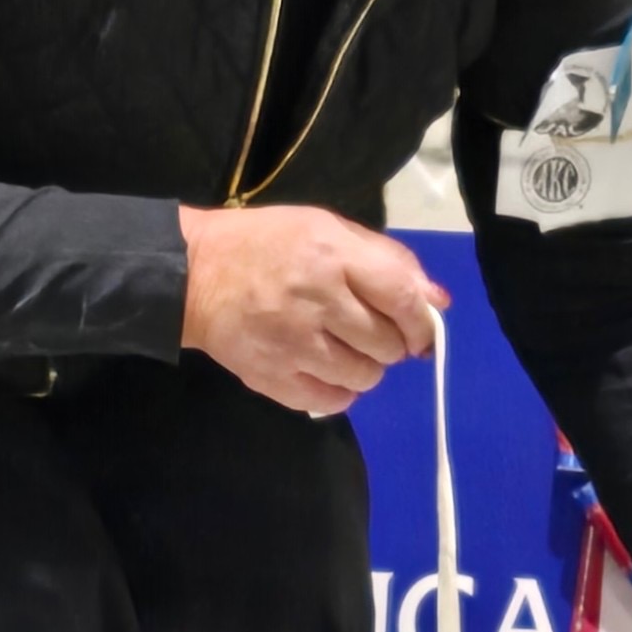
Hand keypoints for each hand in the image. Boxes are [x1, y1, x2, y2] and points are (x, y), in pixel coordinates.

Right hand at [177, 204, 446, 416]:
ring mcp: (294, 345)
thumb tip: (439, 301)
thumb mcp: (326, 229)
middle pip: (387, 345)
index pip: (401, 298)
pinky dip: (338, 391)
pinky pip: (332, 402)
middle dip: (390, 344)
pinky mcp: (273, 378)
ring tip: (343, 350)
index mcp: (332, 256)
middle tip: (369, 333)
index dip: (421, 321)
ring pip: (365, 377)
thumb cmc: (266, 245)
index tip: (421, 330)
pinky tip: (324, 370)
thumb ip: (387, 260)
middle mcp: (317, 301)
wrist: (192, 274)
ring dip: (365, 368)